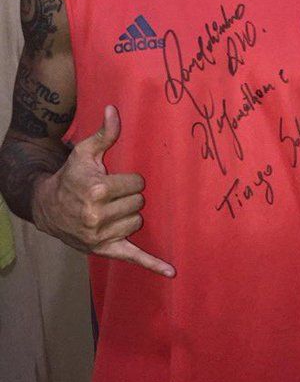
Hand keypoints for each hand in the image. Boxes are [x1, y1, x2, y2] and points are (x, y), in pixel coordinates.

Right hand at [32, 105, 175, 276]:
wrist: (46, 207)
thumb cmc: (70, 176)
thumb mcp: (85, 152)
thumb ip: (104, 133)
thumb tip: (114, 109)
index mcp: (98, 190)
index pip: (137, 184)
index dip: (130, 180)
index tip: (116, 180)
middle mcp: (98, 215)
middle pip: (139, 204)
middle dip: (129, 197)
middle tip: (112, 195)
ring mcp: (101, 236)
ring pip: (137, 223)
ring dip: (128, 215)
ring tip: (110, 210)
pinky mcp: (104, 250)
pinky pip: (133, 258)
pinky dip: (153, 265)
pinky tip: (171, 272)